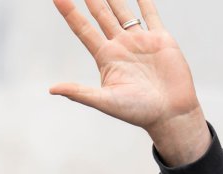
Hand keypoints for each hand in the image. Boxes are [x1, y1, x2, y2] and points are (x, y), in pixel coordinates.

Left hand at [50, 0, 209, 165]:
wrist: (169, 113)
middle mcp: (120, 46)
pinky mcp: (160, 39)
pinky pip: (150, 14)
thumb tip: (52, 89)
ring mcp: (139, 41)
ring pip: (122, 11)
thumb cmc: (137, 111)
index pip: (82, 29)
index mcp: (105, 57)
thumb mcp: (105, 101)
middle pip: (100, 15)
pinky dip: (144, 0)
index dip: (70, 12)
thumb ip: (80, 93)